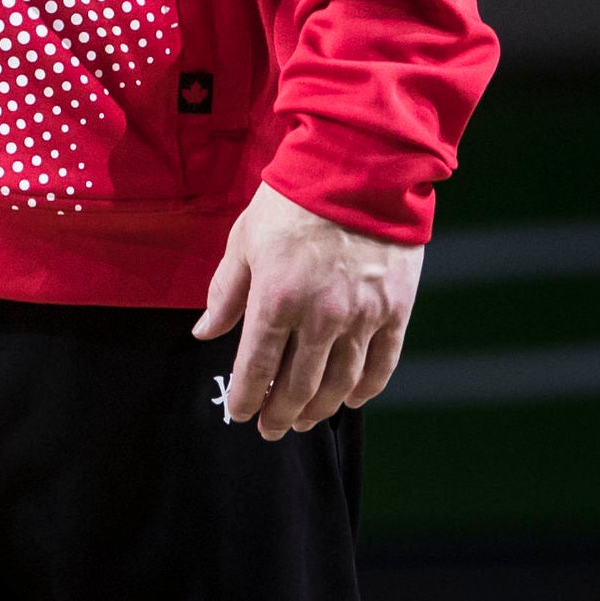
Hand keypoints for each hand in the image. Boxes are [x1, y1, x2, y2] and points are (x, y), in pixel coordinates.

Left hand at [193, 181, 421, 440]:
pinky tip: (352, 400)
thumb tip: (205, 332)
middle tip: (270, 430)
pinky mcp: (395, 311)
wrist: (357, 171)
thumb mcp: (244, 241)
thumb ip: (226, 292)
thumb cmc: (291, 202)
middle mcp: (320, 317)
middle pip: (299, 385)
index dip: (247, 396)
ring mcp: (362, 318)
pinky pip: (382, 364)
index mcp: (276, 300)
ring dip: (320, 409)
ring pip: (341, 383)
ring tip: (305, 421)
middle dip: (281, 413)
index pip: (256, 366)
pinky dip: (366, 389)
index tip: (240, 415)